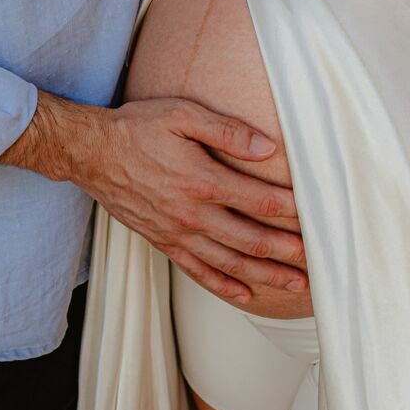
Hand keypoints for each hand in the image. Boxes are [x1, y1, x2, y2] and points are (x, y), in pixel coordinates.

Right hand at [0, 91, 306, 304]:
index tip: (316, 216)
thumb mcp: (182, 114)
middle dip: (287, 252)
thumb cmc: (138, 127)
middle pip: (250, 239)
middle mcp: (193, 213)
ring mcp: (178, 233)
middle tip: (319, 263)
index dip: (290, 211)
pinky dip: (224, 286)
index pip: (258, 200)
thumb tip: (267, 147)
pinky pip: (198, 272)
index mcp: (202, 180)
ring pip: (230, 262)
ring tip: (294, 285)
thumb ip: (226, 131)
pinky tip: (246, 295)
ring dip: (265, 275)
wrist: (91, 153)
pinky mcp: (164, 242)